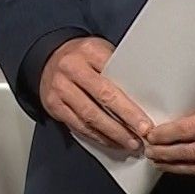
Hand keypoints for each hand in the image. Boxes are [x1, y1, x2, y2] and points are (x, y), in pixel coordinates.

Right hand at [39, 36, 151, 152]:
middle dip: (125, 119)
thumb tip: (143, 96)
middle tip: (142, 134)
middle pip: (103, 98)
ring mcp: (60, 88)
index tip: (145, 120)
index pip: (114, 78)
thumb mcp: (100, 51)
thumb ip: (117, 69)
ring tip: (130, 143)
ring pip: (90, 116)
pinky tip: (111, 141)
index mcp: (89, 51)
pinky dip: (97, 136)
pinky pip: (78, 125)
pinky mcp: (53, 105)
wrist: (48, 58)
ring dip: (113, 133)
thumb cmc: (82, 57)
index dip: (130, 104)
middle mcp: (72, 68)